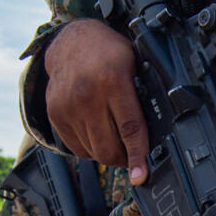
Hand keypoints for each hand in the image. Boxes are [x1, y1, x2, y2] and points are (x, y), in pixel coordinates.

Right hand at [44, 19, 150, 183]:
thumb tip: (159, 133)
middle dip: (125, 159)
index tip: (141, 175)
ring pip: (93, 151)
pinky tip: (101, 136)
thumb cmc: (109, 53)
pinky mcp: (55, 114)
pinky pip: (76, 148)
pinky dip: (92, 149)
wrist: (71, 41)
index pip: (130, 128)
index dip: (137, 156)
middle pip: (108, 147)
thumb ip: (144, 96)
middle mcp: (86, 96)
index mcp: (113, 81)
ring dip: (109, 154)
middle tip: (135, 157)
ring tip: (119, 142)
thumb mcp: (135, 65)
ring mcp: (67, 106)